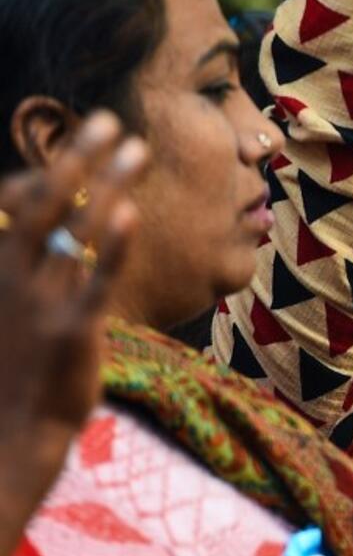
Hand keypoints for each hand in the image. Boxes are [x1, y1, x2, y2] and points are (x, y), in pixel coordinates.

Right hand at [0, 111, 143, 555]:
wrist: (9, 436)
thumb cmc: (14, 371)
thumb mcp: (12, 313)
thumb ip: (31, 271)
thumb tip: (57, 234)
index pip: (16, 202)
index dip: (48, 171)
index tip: (81, 146)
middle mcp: (12, 274)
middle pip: (46, 199)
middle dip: (77, 155)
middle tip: (108, 119)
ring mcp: (41, 300)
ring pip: (76, 227)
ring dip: (108, 181)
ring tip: (137, 146)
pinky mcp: (73, 329)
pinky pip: (95, 279)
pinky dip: (110, 244)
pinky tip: (129, 213)